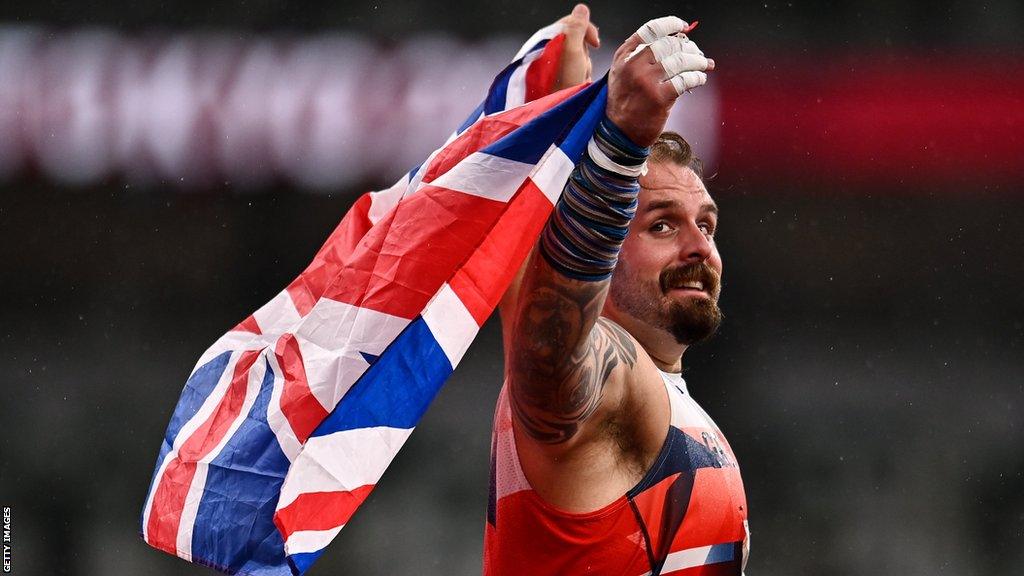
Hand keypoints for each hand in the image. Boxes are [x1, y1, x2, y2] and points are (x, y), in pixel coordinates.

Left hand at [552, 4, 600, 91]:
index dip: (587, 29)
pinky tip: (578, 85)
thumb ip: (576, 28)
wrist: (556, 111)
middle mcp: (550, 48)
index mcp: (549, 39)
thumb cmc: (563, 83)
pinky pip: (575, 69)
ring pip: (578, 55)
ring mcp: (554, 63)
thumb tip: (581, 8)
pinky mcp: (558, 76)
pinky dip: (580, 76)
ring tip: (579, 80)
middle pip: (577, 39)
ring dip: (583, 67)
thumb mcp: (573, 52)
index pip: (572, 22)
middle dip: (585, 53)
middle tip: (582, 68)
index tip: (596, 44)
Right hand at [605, 16, 714, 146]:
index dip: (670, 24)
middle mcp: (633, 66)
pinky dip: (697, 77)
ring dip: (698, 61)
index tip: (683, 27)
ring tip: (705, 65)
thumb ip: (641, 56)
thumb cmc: (626, 102)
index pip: (650, 30)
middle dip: (689, 47)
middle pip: (669, 44)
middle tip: (698, 54)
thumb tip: (678, 41)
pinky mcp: (659, 98)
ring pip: (680, 61)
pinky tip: (700, 79)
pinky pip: (686, 80)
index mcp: (624, 56)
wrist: (619, 133)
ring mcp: (646, 82)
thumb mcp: (623, 73)